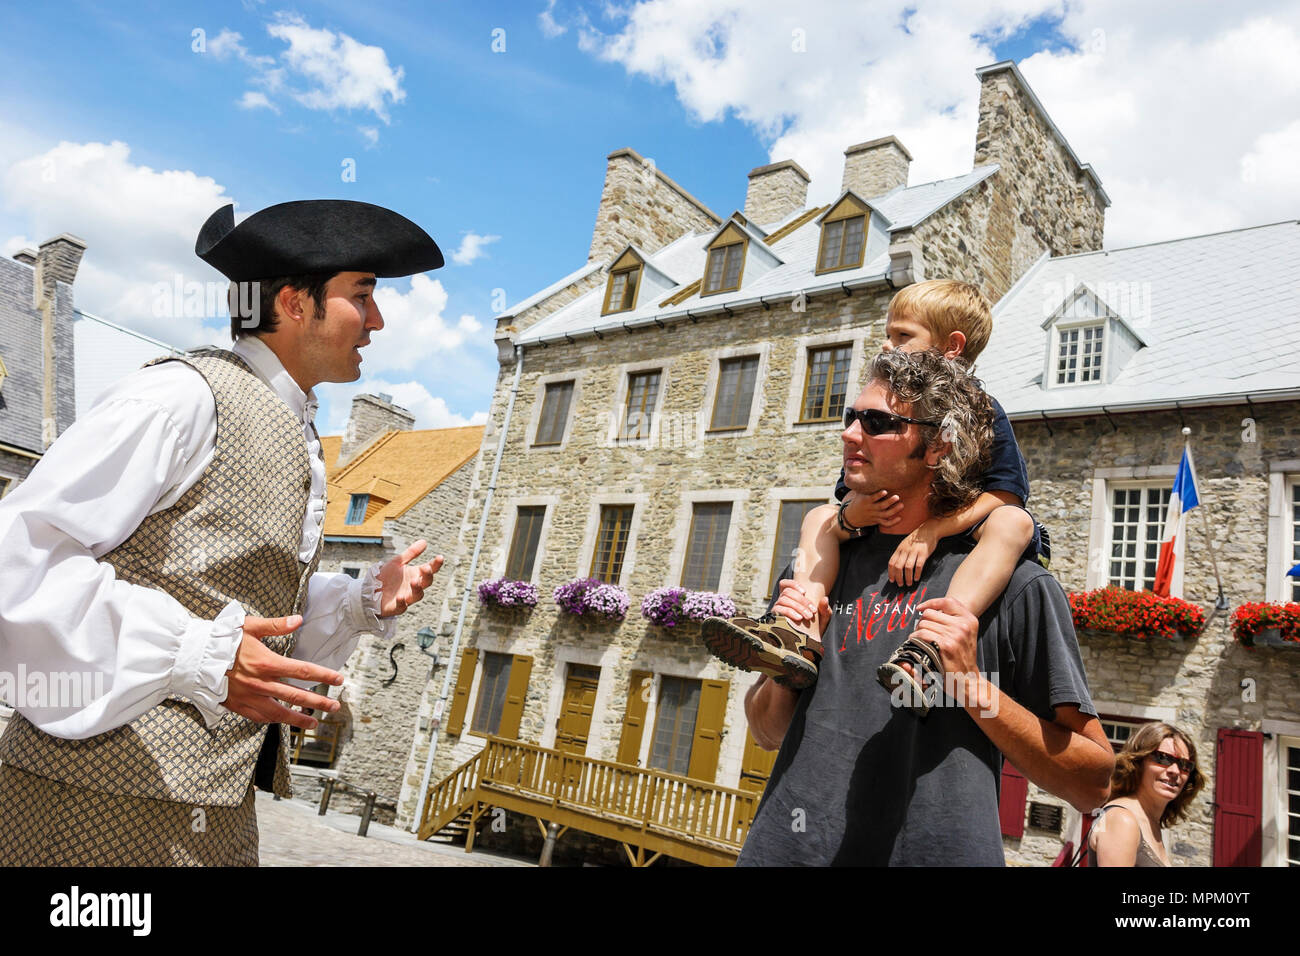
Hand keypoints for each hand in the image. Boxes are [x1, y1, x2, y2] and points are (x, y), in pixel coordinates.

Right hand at [223, 615, 343, 729]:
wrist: (193, 659)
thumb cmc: (221, 640)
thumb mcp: (249, 626)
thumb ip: (276, 625)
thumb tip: (298, 620)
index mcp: (267, 663)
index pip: (303, 671)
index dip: (323, 675)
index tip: (339, 679)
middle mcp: (261, 684)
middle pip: (297, 696)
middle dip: (319, 702)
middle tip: (335, 706)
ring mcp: (250, 698)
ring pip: (280, 713)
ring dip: (300, 718)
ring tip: (315, 722)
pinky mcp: (238, 706)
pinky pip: (260, 718)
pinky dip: (274, 720)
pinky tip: (284, 721)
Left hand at [378, 540, 444, 617]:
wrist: (371, 590)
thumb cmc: (386, 576)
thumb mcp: (397, 562)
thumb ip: (411, 553)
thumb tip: (424, 541)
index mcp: (416, 575)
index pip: (430, 569)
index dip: (436, 564)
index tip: (440, 557)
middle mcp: (414, 586)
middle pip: (426, 582)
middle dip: (428, 576)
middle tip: (426, 568)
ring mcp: (407, 597)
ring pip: (417, 595)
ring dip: (417, 589)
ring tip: (414, 581)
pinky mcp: (396, 607)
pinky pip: (402, 606)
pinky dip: (402, 602)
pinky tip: (400, 597)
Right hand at [774, 580, 829, 633]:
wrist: (809, 642)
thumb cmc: (814, 627)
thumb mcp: (822, 617)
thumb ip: (824, 608)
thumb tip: (825, 599)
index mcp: (791, 598)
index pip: (785, 584)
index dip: (793, 584)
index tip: (804, 591)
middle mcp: (783, 601)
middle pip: (787, 592)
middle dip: (802, 600)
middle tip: (812, 611)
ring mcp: (778, 608)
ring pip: (784, 599)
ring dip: (798, 607)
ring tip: (808, 616)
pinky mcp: (775, 617)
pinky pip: (779, 609)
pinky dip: (790, 612)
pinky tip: (799, 618)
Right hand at [843, 489, 902, 529]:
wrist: (851, 517)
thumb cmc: (857, 501)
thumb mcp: (858, 493)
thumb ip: (863, 484)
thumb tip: (864, 470)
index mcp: (865, 500)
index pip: (872, 498)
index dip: (878, 495)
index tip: (885, 491)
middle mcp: (870, 508)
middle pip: (881, 506)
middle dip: (889, 502)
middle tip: (897, 497)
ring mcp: (874, 515)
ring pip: (885, 515)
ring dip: (894, 511)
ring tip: (901, 505)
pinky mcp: (877, 521)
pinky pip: (885, 523)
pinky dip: (892, 522)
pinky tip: (899, 518)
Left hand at [889, 524, 938, 586]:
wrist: (928, 530)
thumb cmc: (916, 540)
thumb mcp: (905, 545)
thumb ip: (901, 554)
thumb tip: (896, 567)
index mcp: (899, 549)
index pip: (891, 563)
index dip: (891, 573)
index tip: (892, 580)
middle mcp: (905, 550)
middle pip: (898, 566)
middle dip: (898, 577)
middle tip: (900, 584)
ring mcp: (914, 552)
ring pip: (907, 567)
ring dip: (907, 578)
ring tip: (909, 583)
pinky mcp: (923, 553)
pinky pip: (919, 566)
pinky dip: (917, 573)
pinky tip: (917, 578)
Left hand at [912, 596, 980, 693]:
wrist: (968, 679)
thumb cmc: (962, 657)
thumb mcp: (966, 634)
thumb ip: (954, 619)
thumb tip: (930, 608)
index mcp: (970, 620)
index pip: (948, 601)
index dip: (931, 603)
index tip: (921, 608)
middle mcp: (963, 625)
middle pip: (931, 613)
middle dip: (922, 621)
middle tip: (922, 631)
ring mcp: (955, 635)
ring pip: (924, 624)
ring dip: (917, 631)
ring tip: (920, 639)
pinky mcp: (945, 645)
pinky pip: (922, 634)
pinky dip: (915, 638)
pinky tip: (917, 643)